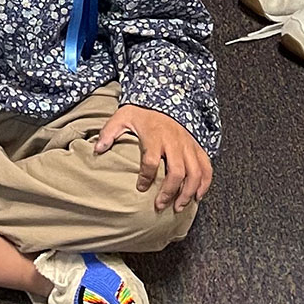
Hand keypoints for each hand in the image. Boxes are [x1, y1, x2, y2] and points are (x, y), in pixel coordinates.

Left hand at [94, 104, 213, 212]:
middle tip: (160, 206)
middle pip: (176, 171)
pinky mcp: (197, 146)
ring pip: (194, 173)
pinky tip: (198, 196)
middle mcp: (174, 141)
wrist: (165, 96)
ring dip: (188, 192)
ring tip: (178, 207)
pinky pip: (206, 167)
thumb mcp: (123, 116)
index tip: (140, 188)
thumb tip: (97, 149)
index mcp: (155, 135)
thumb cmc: (142, 112)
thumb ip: (109, 132)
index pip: (151, 161)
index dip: (146, 178)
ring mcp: (188, 144)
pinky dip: (205, 183)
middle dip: (169, 192)